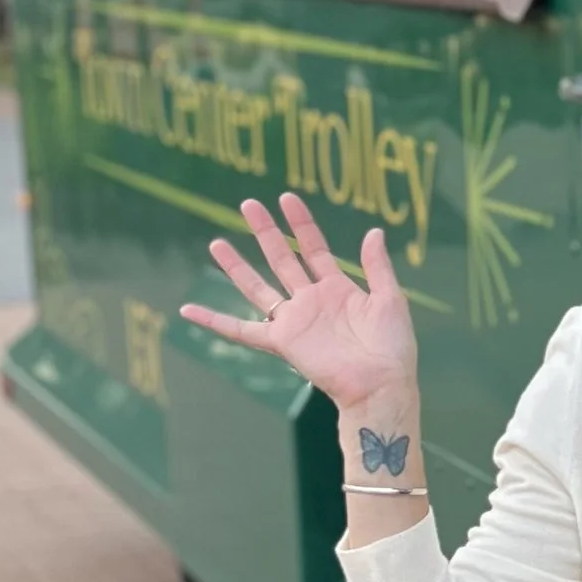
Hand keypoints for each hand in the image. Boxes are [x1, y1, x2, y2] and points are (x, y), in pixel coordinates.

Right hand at [179, 194, 417, 407]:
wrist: (381, 383)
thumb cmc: (392, 347)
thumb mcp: (390, 298)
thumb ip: (378, 266)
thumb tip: (374, 231)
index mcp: (337, 289)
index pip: (314, 248)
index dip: (301, 223)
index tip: (286, 198)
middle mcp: (311, 301)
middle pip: (282, 259)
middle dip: (266, 232)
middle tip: (248, 204)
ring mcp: (294, 321)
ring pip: (258, 287)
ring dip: (237, 266)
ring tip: (217, 243)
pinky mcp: (282, 342)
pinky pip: (241, 331)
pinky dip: (214, 322)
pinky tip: (189, 310)